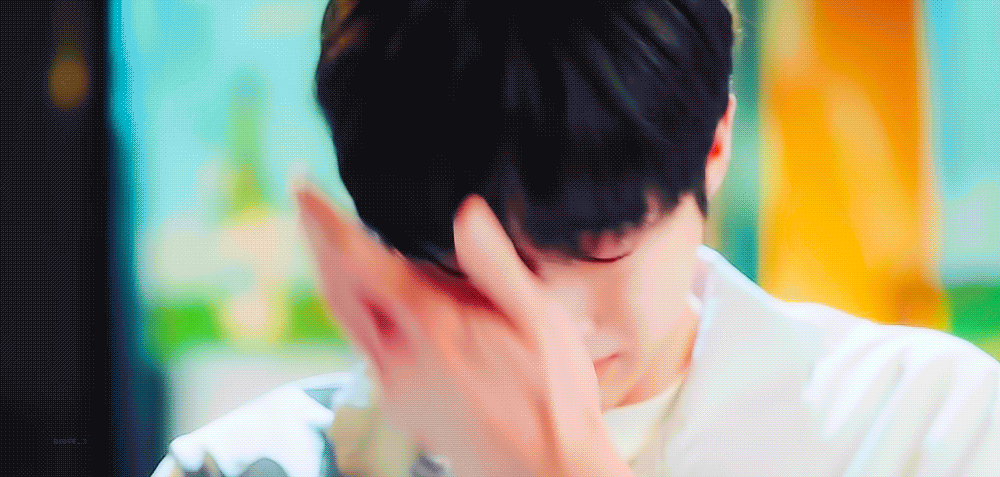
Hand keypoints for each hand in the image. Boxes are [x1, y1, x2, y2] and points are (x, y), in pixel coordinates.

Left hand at [296, 184, 632, 476]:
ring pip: (345, 320)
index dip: (324, 222)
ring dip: (331, 278)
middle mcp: (400, 356)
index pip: (358, 261)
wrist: (547, 468)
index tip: (301, 189)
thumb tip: (467, 212)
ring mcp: (396, 386)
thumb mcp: (540, 319)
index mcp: (431, 324)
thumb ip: (496, 265)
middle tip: (307, 208)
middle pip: (337, 289)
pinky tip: (372, 304)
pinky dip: (353, 312)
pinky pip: (362, 348)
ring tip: (330, 247)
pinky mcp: (401, 407)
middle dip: (317, 244)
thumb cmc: (553, 394)